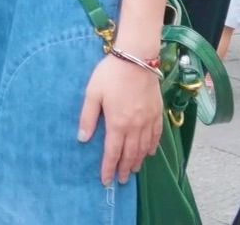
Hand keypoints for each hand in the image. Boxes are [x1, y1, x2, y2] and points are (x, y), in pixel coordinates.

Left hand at [79, 53, 162, 184]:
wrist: (137, 58)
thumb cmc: (110, 74)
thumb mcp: (92, 93)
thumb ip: (87, 117)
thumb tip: (82, 139)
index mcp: (117, 123)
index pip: (112, 153)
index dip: (109, 168)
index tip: (106, 180)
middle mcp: (135, 126)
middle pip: (130, 154)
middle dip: (124, 169)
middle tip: (121, 180)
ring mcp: (148, 120)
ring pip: (144, 148)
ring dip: (138, 161)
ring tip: (133, 170)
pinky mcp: (157, 112)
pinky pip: (156, 136)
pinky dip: (152, 147)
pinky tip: (149, 153)